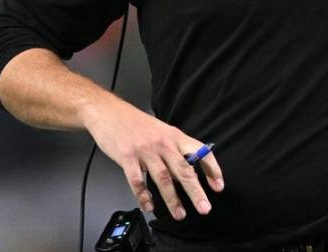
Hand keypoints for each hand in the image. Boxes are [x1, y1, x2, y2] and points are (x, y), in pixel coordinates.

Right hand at [81, 99, 223, 219]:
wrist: (109, 112)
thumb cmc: (137, 123)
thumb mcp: (163, 131)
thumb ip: (176, 148)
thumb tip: (191, 169)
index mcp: (176, 136)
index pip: (201, 152)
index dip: (212, 169)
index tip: (218, 186)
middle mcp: (164, 143)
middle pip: (184, 170)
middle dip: (196, 191)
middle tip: (204, 208)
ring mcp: (145, 151)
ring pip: (163, 179)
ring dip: (172, 199)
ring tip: (179, 214)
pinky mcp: (127, 157)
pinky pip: (137, 181)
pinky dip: (144, 196)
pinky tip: (149, 206)